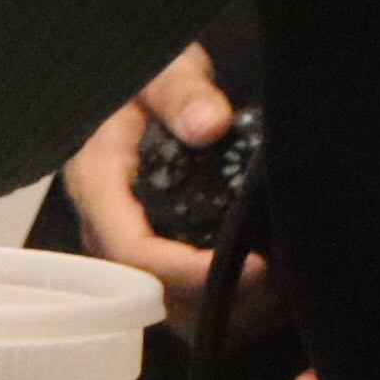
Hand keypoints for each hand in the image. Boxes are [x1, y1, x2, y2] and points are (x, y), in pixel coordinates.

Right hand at [55, 47, 264, 330]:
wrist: (146, 92)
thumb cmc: (146, 82)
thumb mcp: (162, 71)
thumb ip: (182, 93)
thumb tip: (208, 124)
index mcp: (96, 182)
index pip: (130, 248)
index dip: (187, 269)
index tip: (252, 267)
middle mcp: (107, 228)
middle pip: (154, 290)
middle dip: (220, 294)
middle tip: (283, 274)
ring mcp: (133, 250)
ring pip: (176, 308)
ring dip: (231, 306)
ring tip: (284, 282)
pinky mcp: (159, 262)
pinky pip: (190, 306)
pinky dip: (234, 307)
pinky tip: (273, 286)